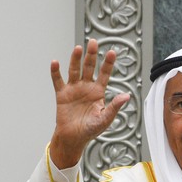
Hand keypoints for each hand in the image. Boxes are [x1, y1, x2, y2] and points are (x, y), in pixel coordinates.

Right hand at [49, 39, 129, 168]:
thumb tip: (126, 96)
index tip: (112, 52)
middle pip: (89, 67)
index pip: (105, 74)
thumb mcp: (105, 119)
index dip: (108, 63)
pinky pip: (58, 81)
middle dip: (91, 55)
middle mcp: (86, 87)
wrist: (74, 138)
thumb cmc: (91, 130)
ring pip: (74, 70)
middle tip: (94, 42)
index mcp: (99, 92)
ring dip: (75, 59)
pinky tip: (55, 62)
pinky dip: (56, 72)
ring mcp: (73, 89)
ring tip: (78, 48)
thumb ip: (114, 107)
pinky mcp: (62, 95)